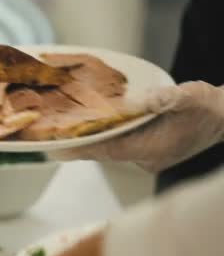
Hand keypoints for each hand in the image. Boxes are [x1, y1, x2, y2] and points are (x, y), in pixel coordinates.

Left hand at [49, 81, 223, 172]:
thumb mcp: (190, 97)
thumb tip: (139, 100)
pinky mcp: (149, 152)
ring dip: (89, 139)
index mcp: (152, 149)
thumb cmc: (208, 107)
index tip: (55, 150)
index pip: (108, 150)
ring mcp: (147, 157)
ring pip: (110, 148)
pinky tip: (88, 126)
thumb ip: (165, 98)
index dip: (81, 149)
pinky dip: (104, 136)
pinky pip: (119, 145)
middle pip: (104, 151)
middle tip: (48, 136)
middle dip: (78, 143)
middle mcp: (146, 158)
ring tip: (59, 130)